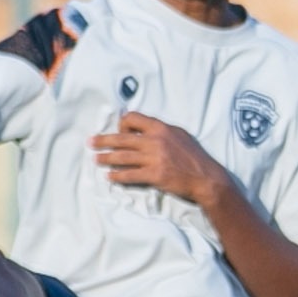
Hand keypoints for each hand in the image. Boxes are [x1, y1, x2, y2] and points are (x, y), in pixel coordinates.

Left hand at [91, 111, 222, 206]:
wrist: (206, 178)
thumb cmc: (194, 156)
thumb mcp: (180, 135)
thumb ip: (161, 132)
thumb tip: (142, 130)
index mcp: (161, 128)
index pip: (132, 119)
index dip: (121, 124)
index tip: (118, 132)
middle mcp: (155, 141)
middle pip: (121, 139)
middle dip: (103, 141)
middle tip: (91, 143)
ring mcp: (154, 159)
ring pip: (122, 157)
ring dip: (105, 158)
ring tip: (96, 160)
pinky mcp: (154, 175)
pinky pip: (129, 175)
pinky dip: (117, 176)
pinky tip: (110, 177)